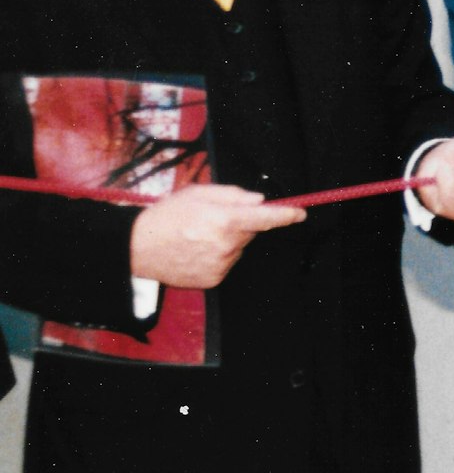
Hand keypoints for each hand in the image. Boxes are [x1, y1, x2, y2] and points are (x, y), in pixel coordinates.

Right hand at [130, 184, 306, 288]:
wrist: (135, 248)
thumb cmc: (165, 216)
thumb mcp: (197, 193)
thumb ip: (232, 194)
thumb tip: (259, 200)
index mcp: (224, 220)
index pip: (266, 217)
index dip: (286, 215)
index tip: (300, 213)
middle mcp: (226, 245)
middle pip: (250, 232)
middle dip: (240, 224)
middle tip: (212, 219)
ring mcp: (220, 265)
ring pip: (238, 248)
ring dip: (228, 241)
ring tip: (198, 236)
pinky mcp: (213, 279)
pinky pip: (227, 263)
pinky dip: (218, 256)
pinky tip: (195, 251)